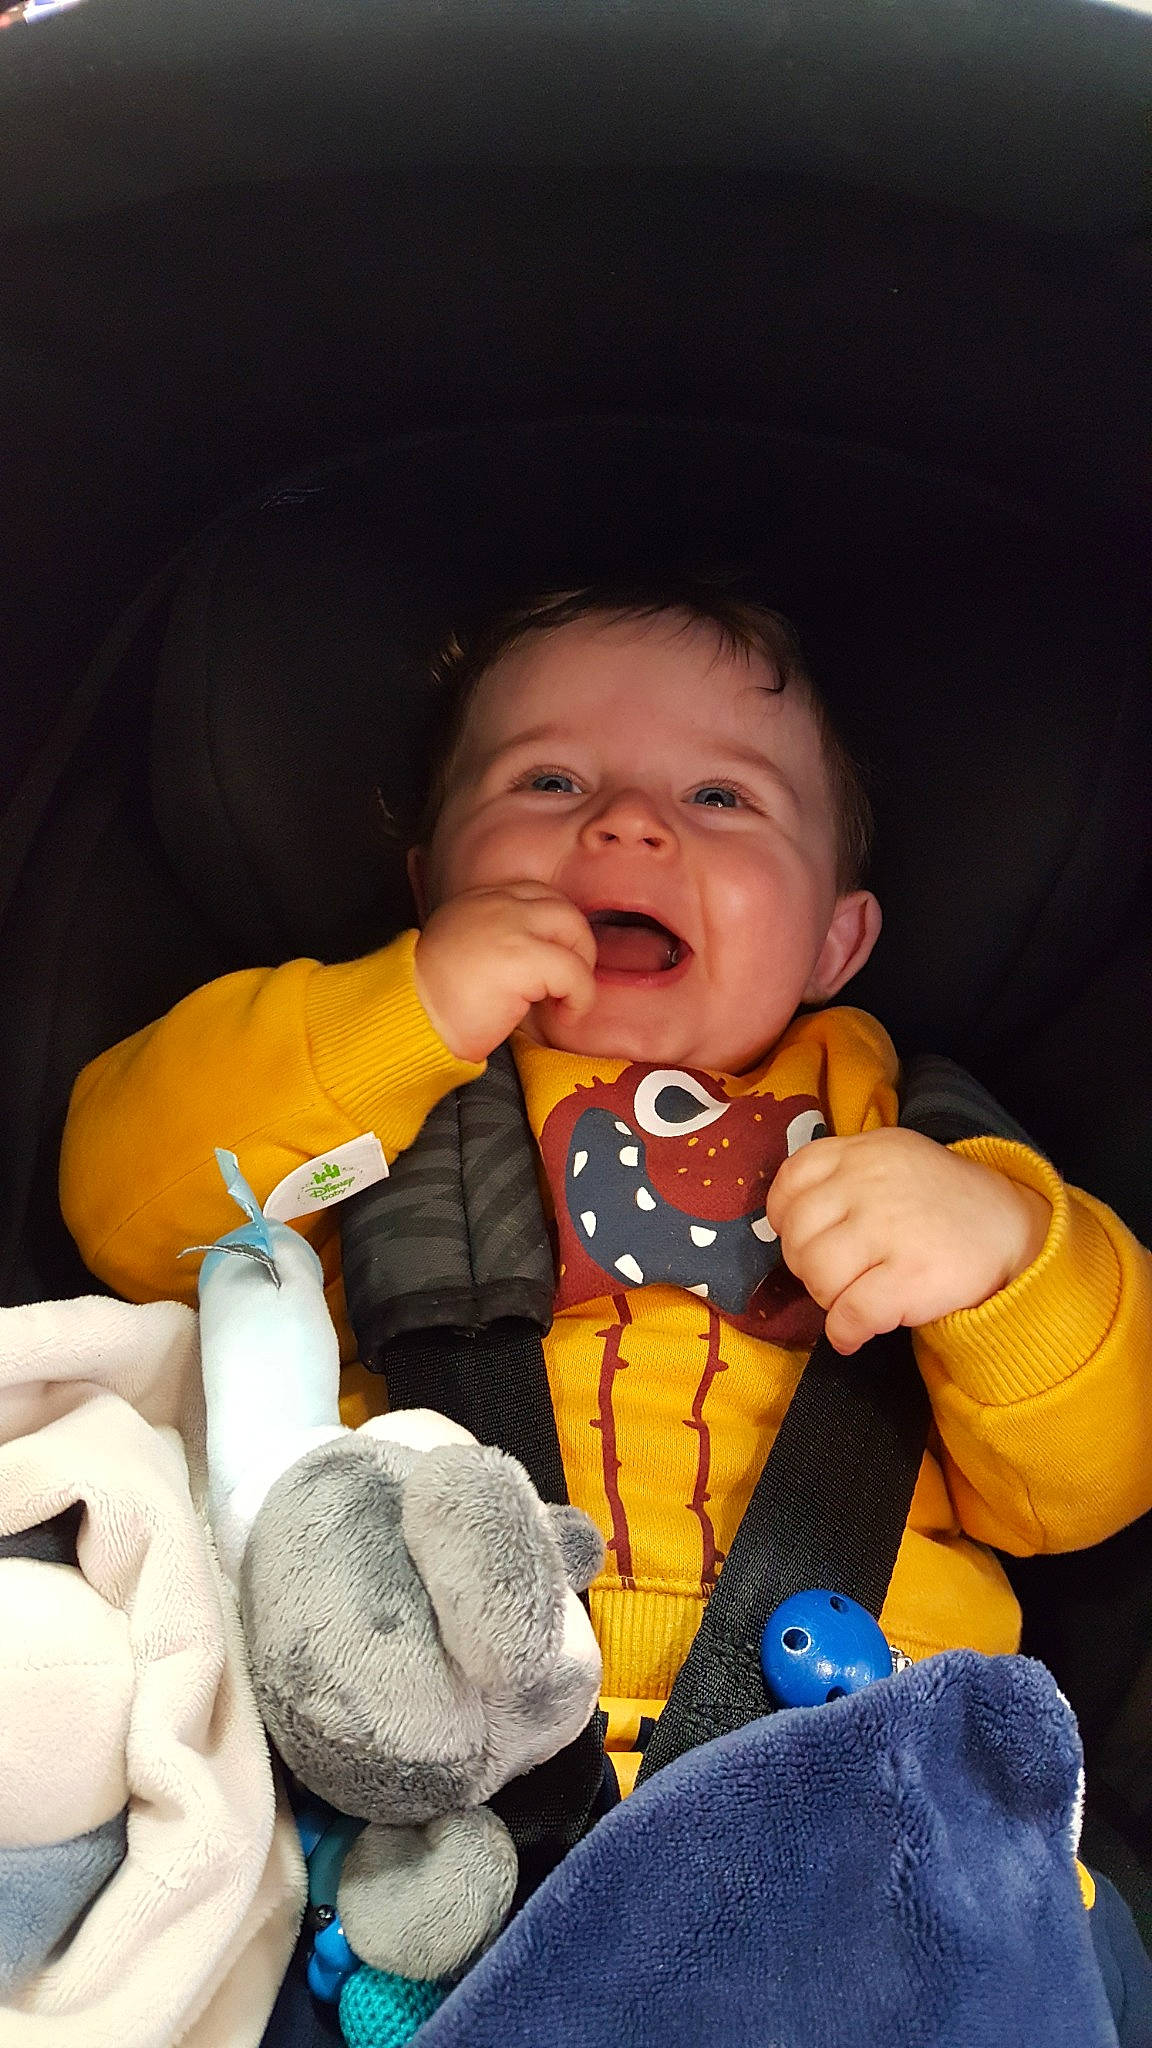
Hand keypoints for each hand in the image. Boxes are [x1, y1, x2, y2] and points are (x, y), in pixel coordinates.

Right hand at [413, 883, 597, 1061]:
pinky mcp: (522, 958)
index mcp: (480, 899)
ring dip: (581, 971)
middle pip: (564, 910)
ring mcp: (510, 926)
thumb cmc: (436, 1002)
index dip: (554, 933)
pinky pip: (575, 973)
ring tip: (564, 1001)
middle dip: (577, 948)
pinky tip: (562, 1016)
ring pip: (575, 932)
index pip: (538, 897)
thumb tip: (544, 955)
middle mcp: (496, 903)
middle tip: (566, 986)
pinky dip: (580, 998)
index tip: (550, 966)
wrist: (411, 1022)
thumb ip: (498, 937)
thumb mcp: (464, 950)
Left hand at [765, 1127, 1051, 1354]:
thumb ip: (843, 1176)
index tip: (804, 1237)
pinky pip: (849, 1315)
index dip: (785, 1217)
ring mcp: (890, 1230)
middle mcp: (870, 1184)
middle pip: (797, 1236)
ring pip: (817, 1276)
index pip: (792, 1179)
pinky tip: (854, 1334)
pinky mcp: (910, 1278)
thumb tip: (784, 1222)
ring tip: (850, 1299)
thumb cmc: (940, 1201)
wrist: (1013, 1229)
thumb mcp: (892, 1160)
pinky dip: (844, 1332)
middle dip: (806, 1266)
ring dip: (825, 1300)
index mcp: (863, 1152)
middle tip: (835, 1276)